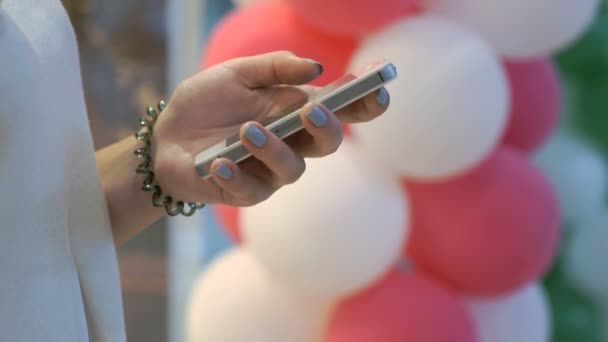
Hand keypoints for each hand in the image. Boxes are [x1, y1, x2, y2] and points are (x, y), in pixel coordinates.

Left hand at [153, 51, 389, 206]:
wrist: (164, 135)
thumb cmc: (205, 103)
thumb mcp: (236, 73)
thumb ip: (274, 66)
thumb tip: (316, 68)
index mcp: (293, 111)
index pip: (338, 110)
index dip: (363, 104)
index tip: (378, 89)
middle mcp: (290, 142)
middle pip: (327, 144)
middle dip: (328, 129)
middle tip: (313, 110)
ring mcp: (268, 170)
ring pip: (292, 170)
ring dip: (274, 149)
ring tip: (248, 130)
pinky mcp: (243, 191)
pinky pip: (251, 191)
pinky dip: (237, 175)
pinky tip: (219, 162)